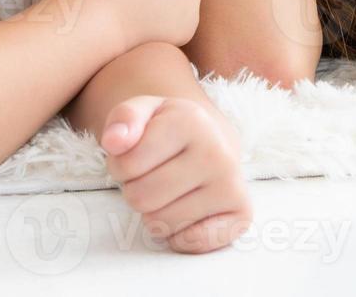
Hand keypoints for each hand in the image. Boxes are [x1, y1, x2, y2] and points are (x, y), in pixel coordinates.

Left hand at [100, 95, 251, 253]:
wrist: (212, 141)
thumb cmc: (168, 131)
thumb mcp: (143, 113)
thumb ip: (122, 120)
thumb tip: (114, 142)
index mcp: (191, 121)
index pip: (126, 164)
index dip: (120, 165)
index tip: (138, 155)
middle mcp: (217, 152)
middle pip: (141, 198)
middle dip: (136, 191)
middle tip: (153, 176)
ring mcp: (231, 185)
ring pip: (160, 224)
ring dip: (155, 213)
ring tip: (170, 191)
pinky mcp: (241, 215)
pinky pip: (191, 243)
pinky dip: (179, 236)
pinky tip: (187, 213)